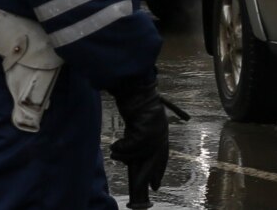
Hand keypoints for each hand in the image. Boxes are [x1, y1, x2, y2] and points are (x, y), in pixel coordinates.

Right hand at [110, 79, 168, 196]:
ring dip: (125, 155)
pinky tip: (114, 147)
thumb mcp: (138, 121)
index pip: (162, 156)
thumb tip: (126, 153)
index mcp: (162, 131)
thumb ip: (137, 135)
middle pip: (154, 159)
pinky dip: (122, 147)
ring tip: (113, 154)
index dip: (158, 170)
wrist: (134, 88)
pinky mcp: (146, 129)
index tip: (155, 185)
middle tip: (144, 188)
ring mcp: (155, 131)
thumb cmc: (134, 101)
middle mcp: (161, 133)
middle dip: (148, 174)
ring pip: (140, 152)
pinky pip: (133, 145)